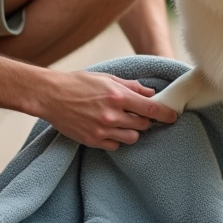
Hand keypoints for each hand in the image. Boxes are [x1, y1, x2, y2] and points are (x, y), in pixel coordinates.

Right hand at [41, 71, 178, 149]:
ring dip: (132, 130)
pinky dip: (116, 138)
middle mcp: (112, 114)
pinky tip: (109, 129)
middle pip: (143, 124)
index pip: (151, 109)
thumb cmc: (78, 83)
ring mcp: (102, 129)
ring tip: (122, 121)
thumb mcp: (107, 78)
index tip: (173, 117)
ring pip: (132, 137)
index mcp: (118, 96)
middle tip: (138, 114)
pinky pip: (116, 145)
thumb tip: (150, 93)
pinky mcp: (92, 140)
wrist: (50, 95)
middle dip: (145, 120)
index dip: (166, 114)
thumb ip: (131, 86)